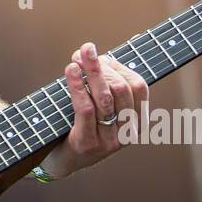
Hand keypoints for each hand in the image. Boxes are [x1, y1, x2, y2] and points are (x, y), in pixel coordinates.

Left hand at [43, 42, 148, 178]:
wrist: (62, 160)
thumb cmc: (83, 124)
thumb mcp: (102, 103)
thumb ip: (110, 78)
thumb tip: (125, 41)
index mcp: (138, 121)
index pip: (139, 86)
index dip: (119, 65)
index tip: (101, 55)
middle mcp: (128, 133)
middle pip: (121, 88)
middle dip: (101, 66)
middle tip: (83, 52)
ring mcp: (109, 141)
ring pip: (104, 97)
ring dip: (90, 71)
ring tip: (77, 55)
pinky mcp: (87, 144)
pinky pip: (85, 109)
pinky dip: (77, 86)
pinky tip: (71, 71)